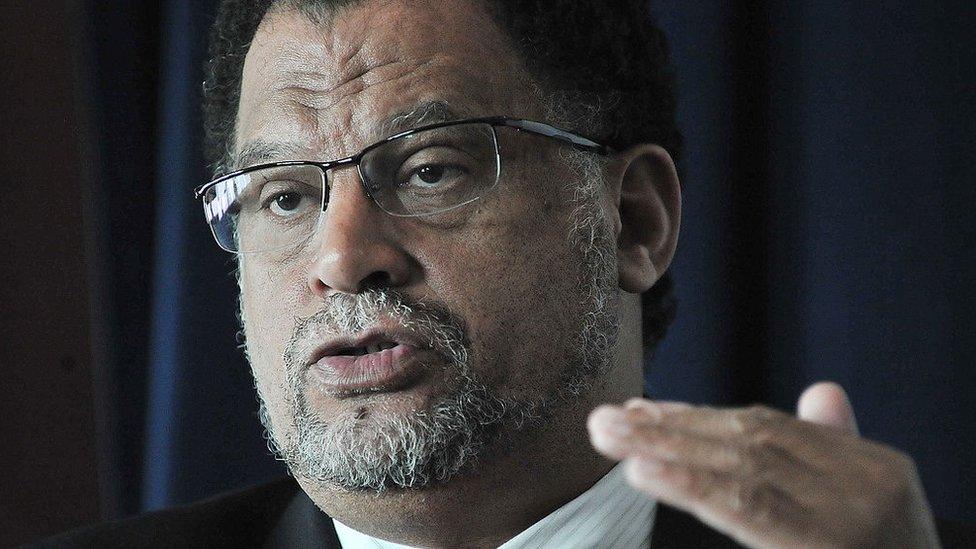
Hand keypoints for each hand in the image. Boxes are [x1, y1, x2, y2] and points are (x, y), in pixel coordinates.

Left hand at [587, 382, 940, 547]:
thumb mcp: (874, 505)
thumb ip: (836, 450)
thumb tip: (821, 392)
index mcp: (874, 469)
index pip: (770, 430)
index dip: (699, 418)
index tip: (642, 411)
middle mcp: (865, 488)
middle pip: (748, 444)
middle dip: (669, 429)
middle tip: (606, 420)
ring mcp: (849, 521)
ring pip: (740, 470)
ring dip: (666, 449)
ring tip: (611, 437)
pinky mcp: (821, 547)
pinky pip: (747, 511)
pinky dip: (689, 486)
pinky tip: (644, 470)